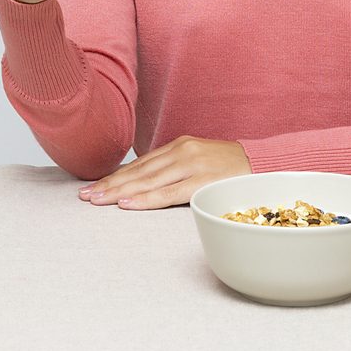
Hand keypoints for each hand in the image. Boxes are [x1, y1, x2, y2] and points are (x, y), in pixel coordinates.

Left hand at [78, 136, 250, 209]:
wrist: (266, 166)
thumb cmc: (231, 171)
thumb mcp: (199, 162)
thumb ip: (174, 170)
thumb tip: (145, 185)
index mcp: (180, 146)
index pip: (140, 164)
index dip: (115, 176)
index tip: (93, 187)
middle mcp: (183, 152)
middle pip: (138, 172)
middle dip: (109, 185)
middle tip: (84, 197)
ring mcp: (192, 165)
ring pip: (148, 182)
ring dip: (119, 193)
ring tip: (97, 201)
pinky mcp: (202, 181)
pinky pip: (168, 193)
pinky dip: (145, 199)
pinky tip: (127, 204)